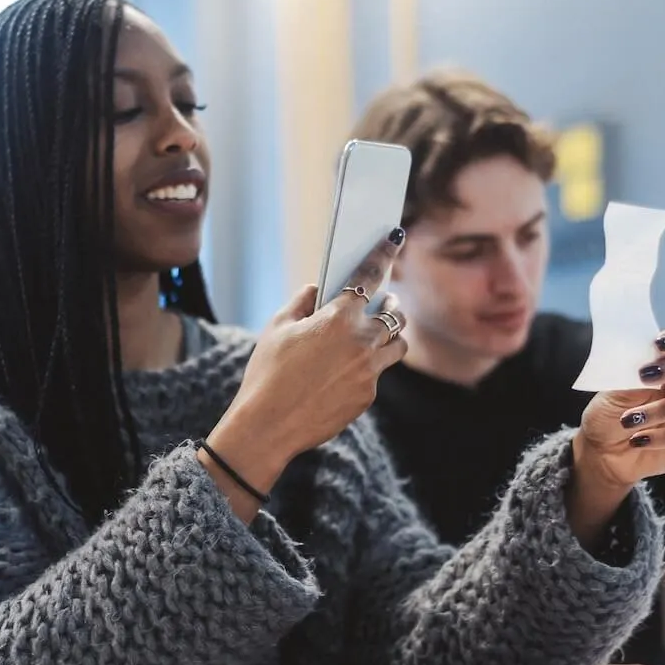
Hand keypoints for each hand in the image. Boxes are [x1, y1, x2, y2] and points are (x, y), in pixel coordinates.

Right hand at [201, 231, 408, 516]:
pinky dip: (366, 368)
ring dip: (388, 338)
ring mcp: (369, 371)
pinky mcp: (368, 396)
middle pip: (395, 315)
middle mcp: (361, 341)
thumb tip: (316, 289)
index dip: (383, 254)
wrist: (268, 425)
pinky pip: (377, 374)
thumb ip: (301, 302)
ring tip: (369, 340)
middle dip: (389, 307)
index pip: (368, 277)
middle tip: (379, 306)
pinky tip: (342, 375)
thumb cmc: (267, 373)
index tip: (394, 239)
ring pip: (397, 346)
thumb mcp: (276, 328)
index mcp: (338, 318)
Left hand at [574, 325, 664, 490]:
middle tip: (645, 375)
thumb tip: (646, 361)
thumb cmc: (611, 413)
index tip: (658, 345)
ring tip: (629, 420)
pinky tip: (639, 439)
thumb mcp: (614, 390)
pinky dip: (664, 436)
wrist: (603, 451)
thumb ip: (633, 373)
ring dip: (660, 410)